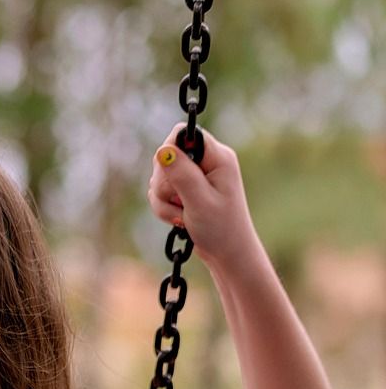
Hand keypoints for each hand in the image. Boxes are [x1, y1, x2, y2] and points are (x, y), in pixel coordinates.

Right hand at [147, 128, 256, 272]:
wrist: (228, 255)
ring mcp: (195, 176)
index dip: (170, 150)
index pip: (183, 133)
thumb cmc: (221, 230)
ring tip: (182, 216)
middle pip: (166, 155)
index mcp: (218, 157)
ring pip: (160, 177)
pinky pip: (160, 191)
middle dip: (164, 183)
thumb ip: (182, 174)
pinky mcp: (186, 190)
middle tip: (180, 202)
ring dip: (163, 200)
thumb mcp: (200, 201)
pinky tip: (180, 218)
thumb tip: (162, 150)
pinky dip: (164, 207)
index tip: (170, 175)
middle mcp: (207, 162)